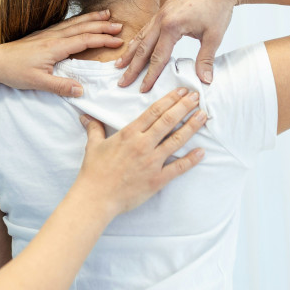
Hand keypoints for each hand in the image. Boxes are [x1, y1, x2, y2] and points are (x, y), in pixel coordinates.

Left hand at [0, 10, 123, 96]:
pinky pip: (65, 24)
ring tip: (106, 14)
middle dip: (102, 25)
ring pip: (74, 23)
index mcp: (55, 47)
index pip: (85, 40)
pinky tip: (82, 20)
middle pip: (83, 28)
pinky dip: (78, 20)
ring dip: (92, 18)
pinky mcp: (42, 35)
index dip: (103, 39)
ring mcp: (47, 34)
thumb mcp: (38, 82)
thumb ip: (60, 86)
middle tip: (119, 25)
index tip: (119, 40)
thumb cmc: (14, 72)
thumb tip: (81, 91)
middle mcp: (53, 37)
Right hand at [76, 88, 206, 215]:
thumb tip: (86, 117)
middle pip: (168, 121)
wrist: (96, 197)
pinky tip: (201, 152)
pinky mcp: (157, 180)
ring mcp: (152, 162)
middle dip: (184, 107)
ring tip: (203, 116)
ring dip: (191, 127)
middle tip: (197, 97)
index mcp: (129, 134)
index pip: (154, 112)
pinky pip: (178, 168)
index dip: (170, 99)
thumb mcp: (93, 146)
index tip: (182, 92)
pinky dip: (191, 160)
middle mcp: (143, 145)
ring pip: (176, 140)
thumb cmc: (94, 172)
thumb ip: (95, 128)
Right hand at [115, 0, 237, 91]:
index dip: (150, 75)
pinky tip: (134, 46)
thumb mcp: (214, 37)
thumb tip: (205, 80)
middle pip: (143, 48)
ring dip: (130, 52)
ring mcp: (161, 13)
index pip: (158, 57)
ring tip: (119, 65)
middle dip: (132, 67)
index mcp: (172, 27)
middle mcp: (162, 19)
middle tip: (122, 82)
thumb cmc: (218, 9)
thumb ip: (206, 59)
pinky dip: (138, 39)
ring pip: (141, 36)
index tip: (142, 89)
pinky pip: (147, 27)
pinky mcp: (164, 9)